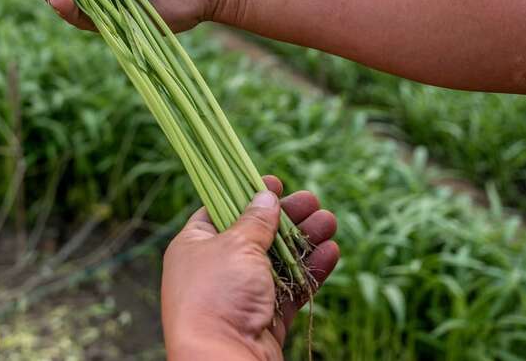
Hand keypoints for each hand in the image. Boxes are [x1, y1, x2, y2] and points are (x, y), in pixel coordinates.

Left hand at [161, 176, 339, 360]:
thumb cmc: (218, 294)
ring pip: (277, 262)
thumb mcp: (236, 246)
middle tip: (313, 201)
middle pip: (255, 235)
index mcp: (194, 245)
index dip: (247, 195)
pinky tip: (331, 253)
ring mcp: (240, 295)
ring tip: (329, 221)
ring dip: (304, 242)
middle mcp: (215, 269)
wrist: (222, 360)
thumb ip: (254, 221)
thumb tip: (264, 195)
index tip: (275, 182)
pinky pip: (289, 290)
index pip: (220, 210)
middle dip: (286, 218)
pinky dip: (309, 272)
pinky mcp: (264, 319)